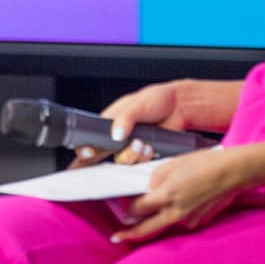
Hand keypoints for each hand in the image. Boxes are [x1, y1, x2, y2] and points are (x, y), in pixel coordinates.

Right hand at [72, 80, 192, 166]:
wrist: (180, 107)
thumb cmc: (156, 99)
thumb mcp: (137, 103)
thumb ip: (125, 117)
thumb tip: (115, 133)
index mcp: (109, 122)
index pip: (90, 138)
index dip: (84, 149)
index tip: (86, 152)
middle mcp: (117, 137)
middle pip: (103, 155)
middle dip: (111, 155)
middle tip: (122, 147)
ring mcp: (130, 147)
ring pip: (122, 161)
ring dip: (130, 155)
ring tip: (141, 143)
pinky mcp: (144, 155)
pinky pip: (138, 164)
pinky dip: (143, 158)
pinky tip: (149, 148)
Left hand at [113, 146, 240, 241]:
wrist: (233, 172)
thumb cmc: (204, 163)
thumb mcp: (172, 164)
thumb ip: (155, 179)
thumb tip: (147, 189)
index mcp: (167, 196)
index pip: (138, 209)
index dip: (128, 207)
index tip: (122, 207)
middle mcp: (176, 213)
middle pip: (147, 229)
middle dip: (130, 234)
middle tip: (118, 236)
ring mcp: (189, 220)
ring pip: (166, 222)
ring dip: (158, 217)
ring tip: (160, 202)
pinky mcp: (199, 221)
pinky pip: (181, 219)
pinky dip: (175, 212)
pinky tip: (182, 197)